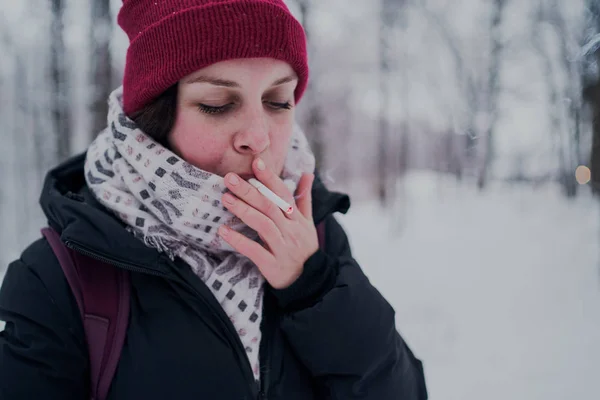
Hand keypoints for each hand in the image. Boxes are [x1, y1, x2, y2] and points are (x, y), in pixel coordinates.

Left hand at [218, 158, 317, 288]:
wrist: (309, 282)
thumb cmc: (305, 248)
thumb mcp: (308, 223)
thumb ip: (304, 198)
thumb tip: (307, 174)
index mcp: (298, 219)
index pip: (284, 194)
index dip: (270, 178)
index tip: (256, 163)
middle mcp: (291, 231)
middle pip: (270, 207)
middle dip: (250, 191)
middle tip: (230, 178)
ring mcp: (282, 248)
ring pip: (263, 225)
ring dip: (243, 210)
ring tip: (225, 198)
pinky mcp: (272, 265)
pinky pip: (254, 250)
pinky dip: (239, 240)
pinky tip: (223, 231)